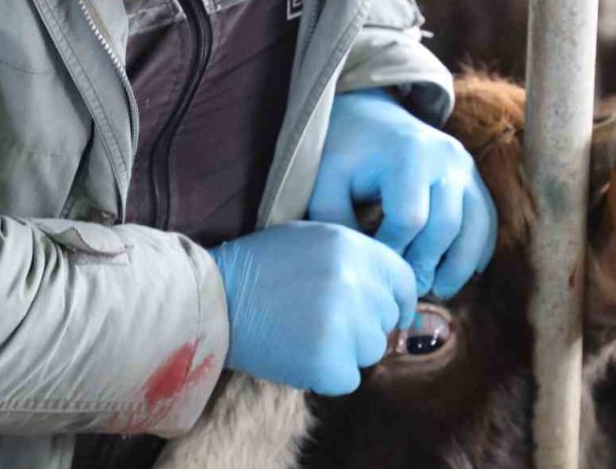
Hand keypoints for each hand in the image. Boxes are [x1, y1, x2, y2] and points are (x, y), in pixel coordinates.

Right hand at [209, 221, 416, 394]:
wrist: (213, 301)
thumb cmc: (259, 268)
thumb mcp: (310, 238)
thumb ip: (355, 257)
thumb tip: (396, 291)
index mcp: (352, 248)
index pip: (403, 281)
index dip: (397, 300)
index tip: (387, 312)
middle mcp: (355, 283)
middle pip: (387, 319)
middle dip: (363, 324)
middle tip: (322, 320)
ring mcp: (343, 325)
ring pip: (371, 350)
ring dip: (345, 350)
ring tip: (305, 334)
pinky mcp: (328, 362)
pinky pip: (348, 378)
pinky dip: (327, 374)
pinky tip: (298, 354)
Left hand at [309, 89, 496, 298]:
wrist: (372, 116)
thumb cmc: (345, 152)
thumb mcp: (327, 180)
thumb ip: (335, 219)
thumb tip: (360, 263)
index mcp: (408, 156)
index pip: (409, 218)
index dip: (393, 250)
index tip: (376, 267)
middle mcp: (446, 159)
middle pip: (446, 226)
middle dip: (427, 263)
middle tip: (410, 289)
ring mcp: (465, 167)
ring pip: (476, 226)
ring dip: (461, 264)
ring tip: (440, 291)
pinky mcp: (474, 177)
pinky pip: (487, 219)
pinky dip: (479, 249)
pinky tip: (465, 274)